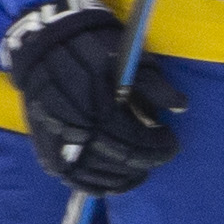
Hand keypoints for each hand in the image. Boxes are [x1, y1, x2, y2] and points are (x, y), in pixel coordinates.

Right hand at [0, 0, 182, 194]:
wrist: (45, 38)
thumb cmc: (94, 46)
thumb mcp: (130, 58)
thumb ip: (156, 86)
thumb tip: (182, 107)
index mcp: (96, 102)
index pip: (133, 139)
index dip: (157, 146)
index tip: (172, 142)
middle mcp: (72, 122)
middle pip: (114, 157)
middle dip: (143, 161)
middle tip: (160, 155)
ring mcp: (53, 133)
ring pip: (89, 171)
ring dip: (118, 178)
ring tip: (139, 173)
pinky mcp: (41, 138)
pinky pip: (63, 171)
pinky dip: (87, 183)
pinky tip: (108, 185)